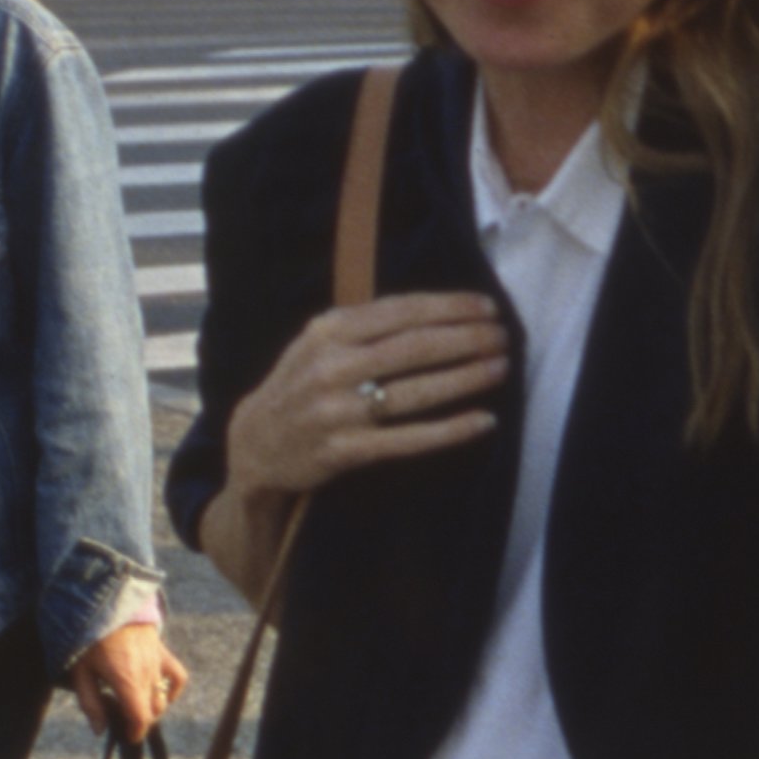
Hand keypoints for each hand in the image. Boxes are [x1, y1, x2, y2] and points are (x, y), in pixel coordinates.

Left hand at [67, 618, 189, 741]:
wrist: (107, 603)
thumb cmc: (89, 638)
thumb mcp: (81, 672)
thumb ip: (90, 703)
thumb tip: (100, 729)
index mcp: (126, 680)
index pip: (141, 718)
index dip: (136, 732)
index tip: (127, 736)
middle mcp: (147, 674)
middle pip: (152, 711)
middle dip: (139, 721)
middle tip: (122, 718)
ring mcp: (157, 663)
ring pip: (162, 698)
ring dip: (150, 707)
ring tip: (133, 705)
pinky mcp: (163, 652)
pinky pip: (177, 677)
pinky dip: (172, 689)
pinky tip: (160, 693)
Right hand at [224, 291, 508, 499]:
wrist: (254, 444)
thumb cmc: (300, 385)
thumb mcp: (317, 342)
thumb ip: (363, 324)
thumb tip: (432, 308)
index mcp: (328, 331)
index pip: (401, 312)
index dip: (449, 307)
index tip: (487, 307)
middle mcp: (332, 367)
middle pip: (414, 348)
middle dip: (466, 339)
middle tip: (504, 336)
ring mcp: (338, 411)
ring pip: (415, 392)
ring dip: (465, 378)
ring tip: (500, 367)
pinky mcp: (345, 451)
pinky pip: (408, 439)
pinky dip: (449, 430)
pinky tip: (483, 421)